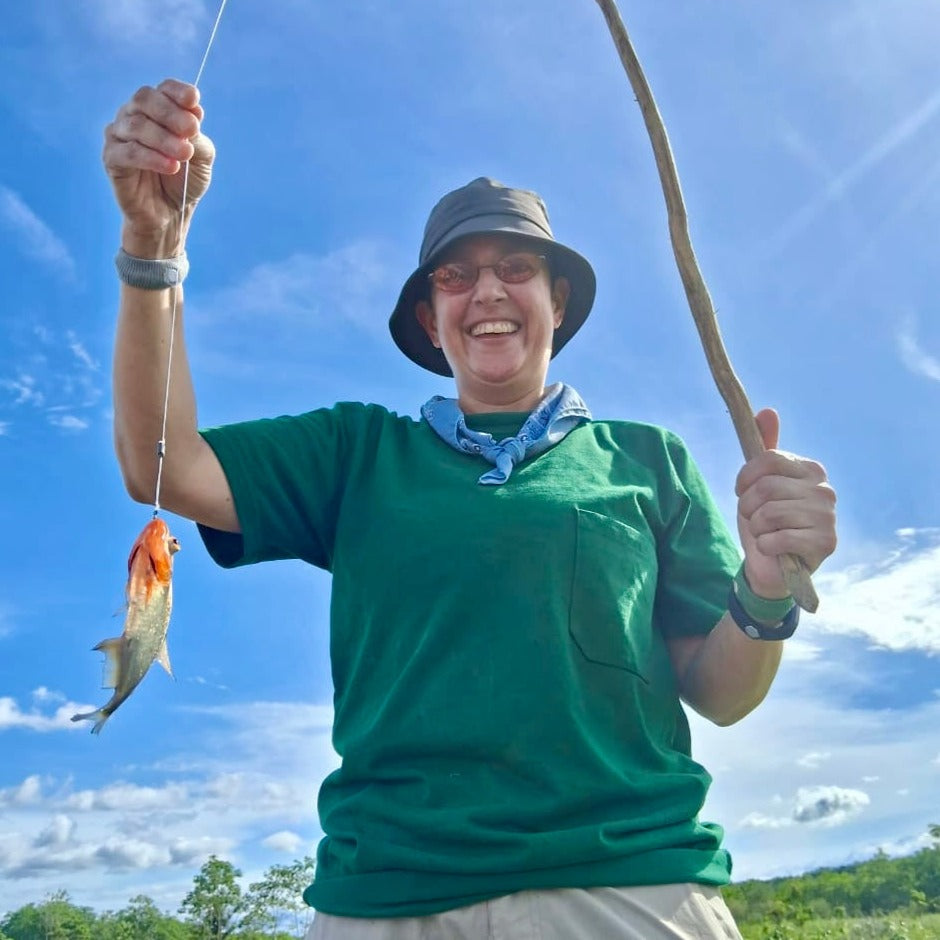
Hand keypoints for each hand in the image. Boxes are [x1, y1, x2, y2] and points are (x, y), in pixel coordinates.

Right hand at [103, 78, 214, 256]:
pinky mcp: (111, 158)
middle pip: (145, 99)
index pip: (163, 89)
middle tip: (192, 129)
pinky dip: (151, 157)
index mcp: (158, 111)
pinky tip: (171, 166)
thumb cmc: (185, 181)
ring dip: (164, 138)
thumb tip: (194, 115)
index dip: (176, 91)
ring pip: (136, 125)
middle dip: (170, 112)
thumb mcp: (201, 160)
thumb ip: (198, 138)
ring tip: (184, 154)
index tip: (193, 99)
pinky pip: (127, 151)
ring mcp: (119, 135)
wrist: (170, 214)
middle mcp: (134, 116)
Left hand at [734, 408, 837, 598]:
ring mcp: (828, 517)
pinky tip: (774, 548)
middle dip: (747, 506)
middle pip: (766, 487)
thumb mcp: (757, 483)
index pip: (769, 459)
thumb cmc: (764, 520)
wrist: (771, 565)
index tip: (740, 490)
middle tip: (752, 518)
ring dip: (755, 527)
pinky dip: (765, 545)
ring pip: (769, 513)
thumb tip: (768, 411)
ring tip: (764, 533)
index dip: (745, 477)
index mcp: (811, 470)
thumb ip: (764, 449)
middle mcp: (825, 490)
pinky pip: (778, 538)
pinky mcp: (826, 543)